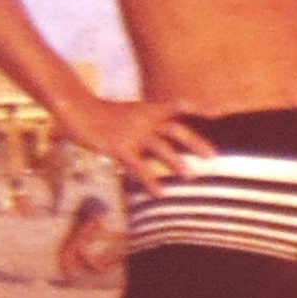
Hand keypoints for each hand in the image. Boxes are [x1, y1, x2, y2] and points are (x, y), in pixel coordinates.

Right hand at [69, 96, 212, 191]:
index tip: (218, 114)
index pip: (178, 105)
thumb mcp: (132, 113)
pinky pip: (137, 166)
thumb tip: (170, 142)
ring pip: (159, 146)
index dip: (198, 108)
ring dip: (175, 161)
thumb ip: (151, 124)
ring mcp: (132, 133)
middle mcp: (145, 119)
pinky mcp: (118, 147)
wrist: (77, 109)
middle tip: (213, 157)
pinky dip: (149, 180)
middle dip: (195, 142)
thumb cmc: (107, 115)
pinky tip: (160, 192)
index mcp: (149, 109)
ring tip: (190, 176)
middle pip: (175, 129)